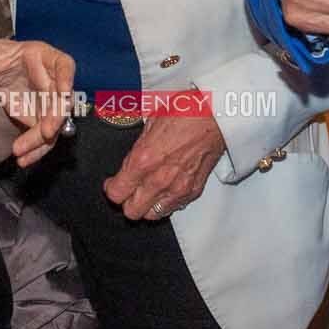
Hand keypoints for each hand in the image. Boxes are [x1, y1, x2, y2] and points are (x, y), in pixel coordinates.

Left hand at [0, 37, 76, 166]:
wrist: (2, 71)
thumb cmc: (1, 57)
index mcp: (46, 58)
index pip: (64, 66)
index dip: (67, 79)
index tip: (64, 93)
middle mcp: (54, 82)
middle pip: (62, 101)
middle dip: (55, 118)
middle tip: (45, 133)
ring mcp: (50, 103)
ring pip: (54, 124)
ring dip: (41, 141)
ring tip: (21, 154)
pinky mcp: (42, 120)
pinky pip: (44, 138)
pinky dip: (35, 150)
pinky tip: (23, 160)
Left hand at [104, 113, 227, 220]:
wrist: (217, 115)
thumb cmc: (187, 112)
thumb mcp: (151, 122)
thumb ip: (138, 148)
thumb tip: (130, 160)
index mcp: (144, 160)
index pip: (116, 193)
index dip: (111, 188)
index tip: (113, 183)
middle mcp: (159, 179)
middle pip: (132, 212)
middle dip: (126, 202)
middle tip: (128, 190)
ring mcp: (178, 188)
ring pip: (152, 215)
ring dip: (146, 206)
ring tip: (147, 192)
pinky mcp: (194, 191)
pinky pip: (173, 208)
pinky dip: (166, 202)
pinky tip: (166, 189)